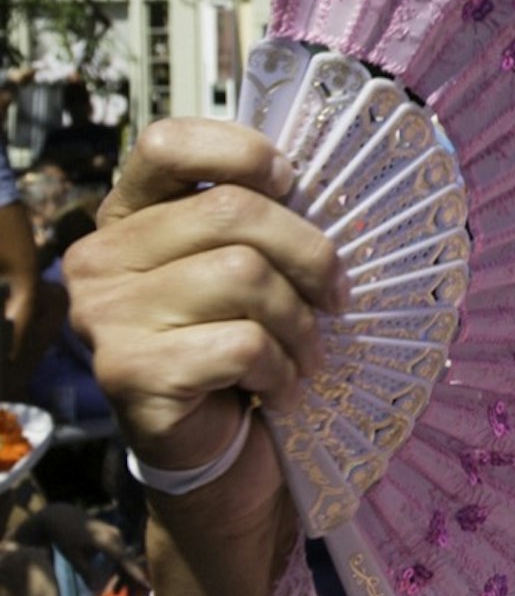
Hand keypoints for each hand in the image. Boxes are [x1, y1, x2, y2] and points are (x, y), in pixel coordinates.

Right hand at [74, 120, 340, 468]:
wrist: (220, 451)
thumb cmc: (242, 345)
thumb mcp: (248, 267)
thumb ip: (257, 219)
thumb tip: (325, 174)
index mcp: (127, 218)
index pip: (165, 144)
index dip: (241, 152)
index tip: (291, 183)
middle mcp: (100, 259)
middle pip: (232, 211)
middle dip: (310, 255)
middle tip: (335, 298)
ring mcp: (105, 317)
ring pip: (244, 276)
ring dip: (300, 324)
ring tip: (302, 354)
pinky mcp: (128, 371)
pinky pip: (242, 343)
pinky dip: (282, 369)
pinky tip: (278, 389)